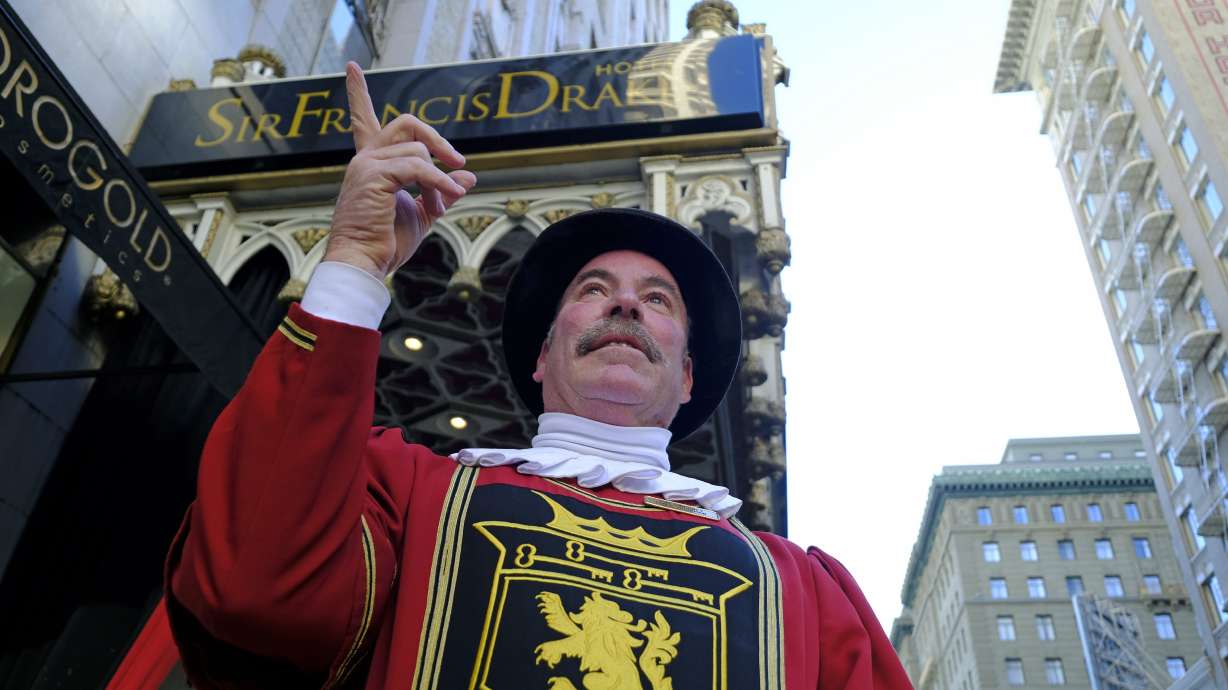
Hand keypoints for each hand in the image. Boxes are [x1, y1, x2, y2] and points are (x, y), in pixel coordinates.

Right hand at [324, 62, 476, 279]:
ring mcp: (366, 164)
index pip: (363, 120)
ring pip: (418, 150)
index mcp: (371, 164)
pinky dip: (438, 183)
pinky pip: (419, 168)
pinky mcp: (373, 175)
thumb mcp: (422, 214)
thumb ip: (442, 191)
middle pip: (406, 123)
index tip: (351, 67)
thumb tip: (467, 176)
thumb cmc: (386, 243)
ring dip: (440, 178)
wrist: (364, 263)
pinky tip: (446, 198)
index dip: (358, 94)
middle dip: (437, 139)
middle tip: (458, 162)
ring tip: (441, 203)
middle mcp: (365, 158)